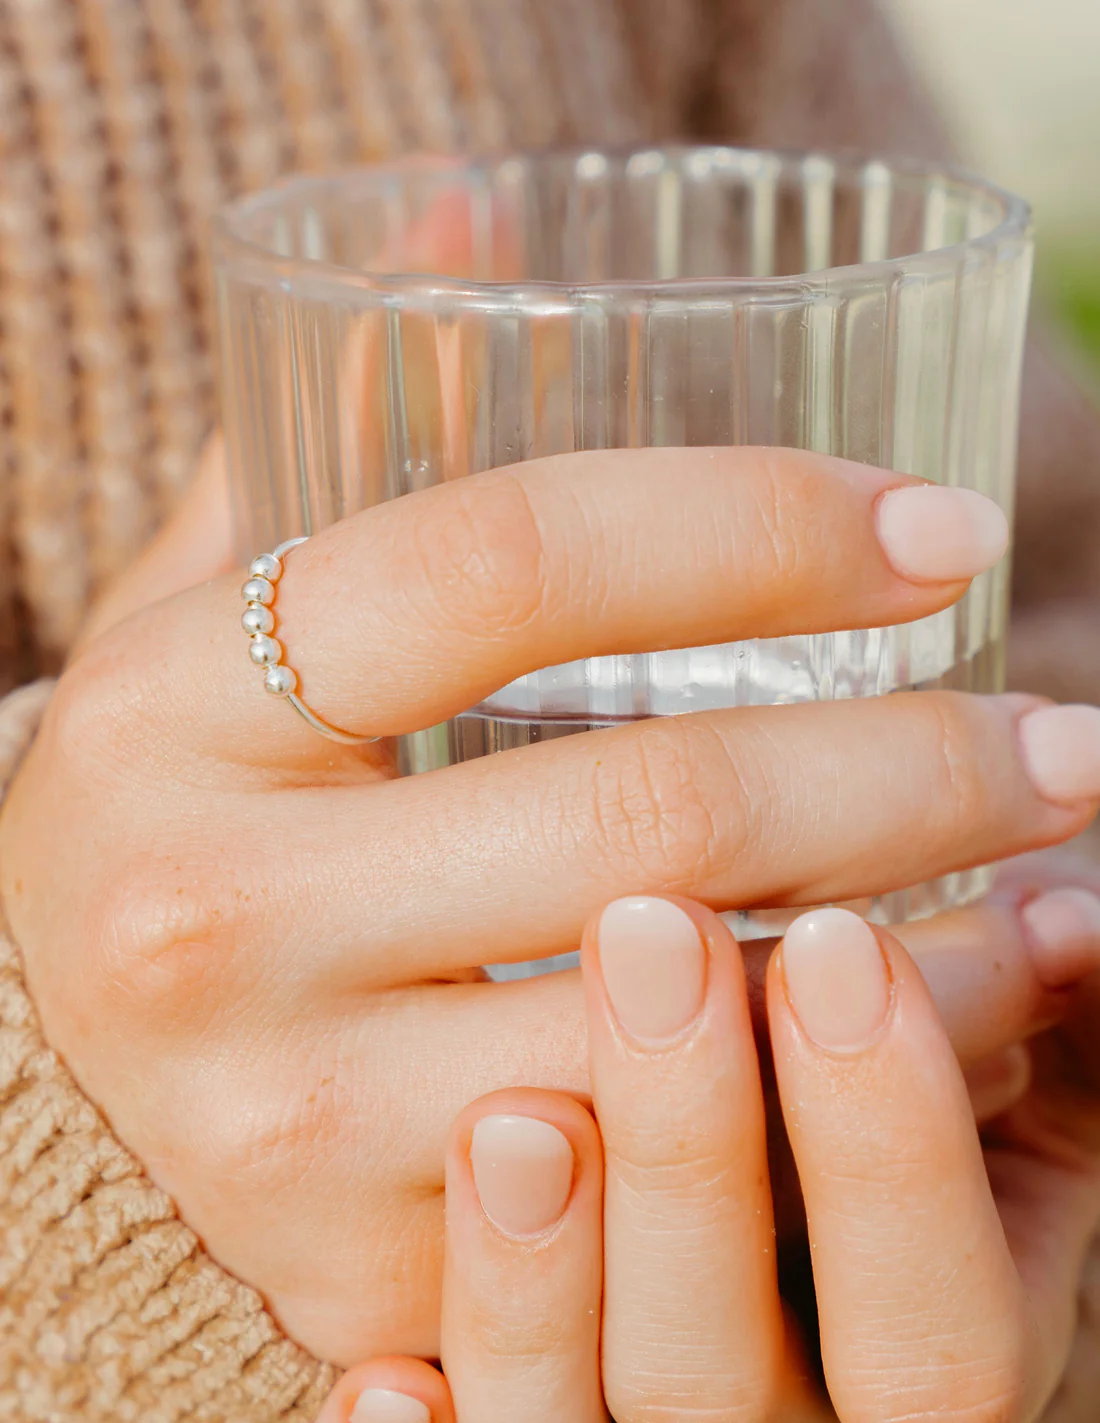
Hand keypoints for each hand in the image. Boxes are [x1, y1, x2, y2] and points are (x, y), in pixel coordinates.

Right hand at [4, 441, 1099, 1365]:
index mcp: (176, 705)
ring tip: (1051, 888)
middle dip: (916, 761)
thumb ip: (341, 419)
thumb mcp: (214, 598)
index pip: (513, 558)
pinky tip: (935, 1039)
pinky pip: (658, 1186)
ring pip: (681, 1020)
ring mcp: (286, 1111)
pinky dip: (826, 1109)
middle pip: (647, 802)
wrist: (70, 1034)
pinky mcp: (365, 1259)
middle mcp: (209, 914)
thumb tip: (482, 212)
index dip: (759, 519)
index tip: (942, 529)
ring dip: (925, 954)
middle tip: (1062, 737)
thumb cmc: (185, 790)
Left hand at [321, 894, 1099, 1422]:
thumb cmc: (881, 1179)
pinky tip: (384, 1377)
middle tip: (648, 934)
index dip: (896, 1150)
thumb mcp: (988, 1129)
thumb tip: (1064, 913)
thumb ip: (1021, 1044)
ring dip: (531, 1285)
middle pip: (722, 1369)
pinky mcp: (504, 1415)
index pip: (935, 1332)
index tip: (845, 941)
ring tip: (509, 1123)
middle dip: (694, 1147)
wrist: (788, 1302)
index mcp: (911, 1360)